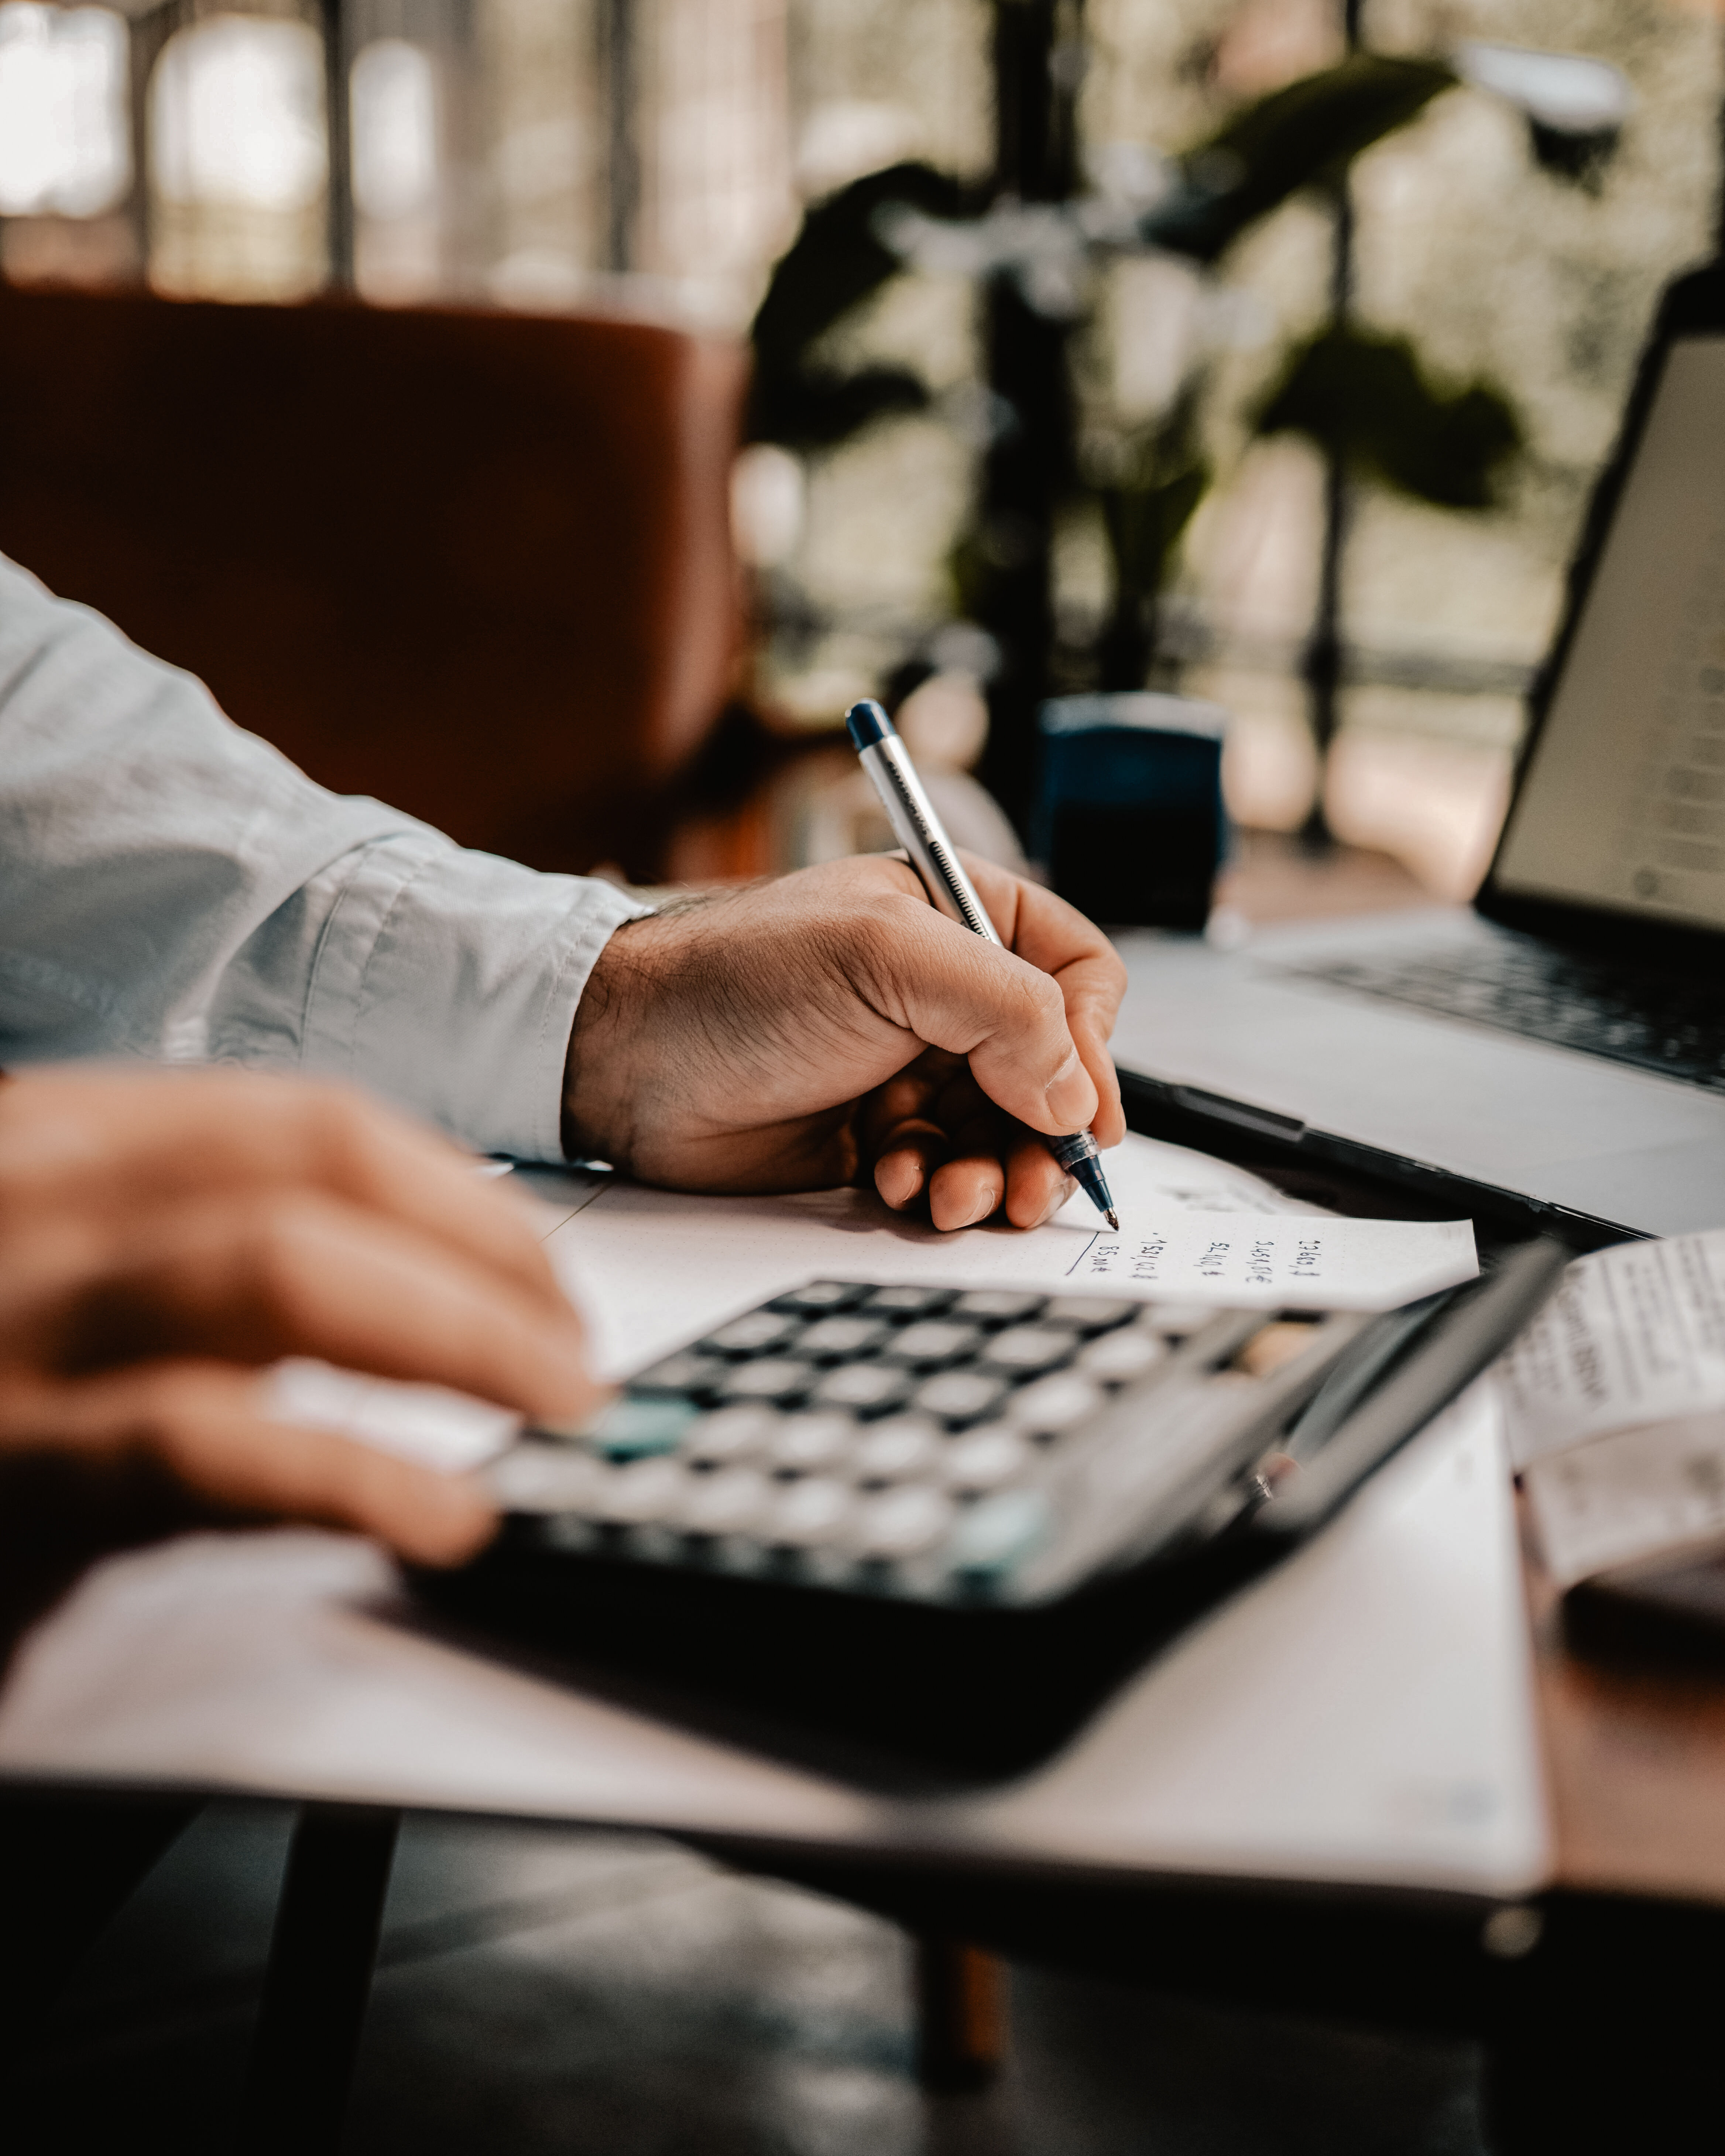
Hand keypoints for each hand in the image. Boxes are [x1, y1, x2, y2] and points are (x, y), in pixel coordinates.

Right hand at [0, 1068, 601, 1636]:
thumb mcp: (70, 1286)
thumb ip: (202, 1259)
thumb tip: (412, 1281)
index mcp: (56, 1142)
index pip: (301, 1122)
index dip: (454, 1192)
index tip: (538, 1271)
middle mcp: (26, 1198)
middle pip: (313, 1173)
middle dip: (481, 1256)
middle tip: (572, 1352)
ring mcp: (9, 1327)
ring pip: (283, 1272)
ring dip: (456, 1337)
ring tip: (553, 1408)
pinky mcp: (4, 1470)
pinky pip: (207, 1449)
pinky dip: (352, 1476)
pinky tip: (443, 1518)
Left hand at [563, 853, 1125, 1231]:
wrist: (622, 1057)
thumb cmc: (737, 978)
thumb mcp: (886, 957)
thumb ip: (1004, 1009)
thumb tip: (1074, 1096)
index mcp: (960, 920)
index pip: (1077, 977)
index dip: (1093, 1046)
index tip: (1082, 1112)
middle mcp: (944, 995)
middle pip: (1051, 1075)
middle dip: (1043, 1137)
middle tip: (1026, 1186)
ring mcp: (910, 1069)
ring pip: (1002, 1137)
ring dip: (991, 1174)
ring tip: (950, 1193)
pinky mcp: (874, 1135)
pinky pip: (943, 1173)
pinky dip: (932, 1189)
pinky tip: (893, 1183)